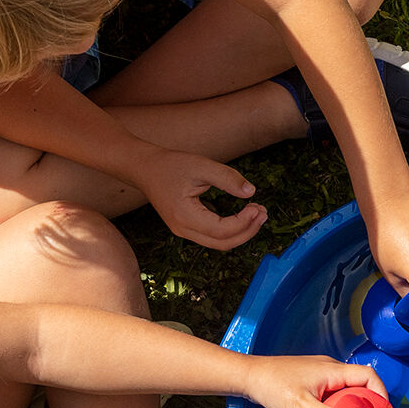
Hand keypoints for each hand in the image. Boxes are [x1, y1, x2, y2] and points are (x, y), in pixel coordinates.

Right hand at [136, 148, 266, 249]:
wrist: (144, 168)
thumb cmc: (170, 164)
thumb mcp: (201, 165)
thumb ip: (227, 178)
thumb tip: (251, 192)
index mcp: (185, 216)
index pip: (222, 230)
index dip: (244, 222)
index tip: (257, 206)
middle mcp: (183, 229)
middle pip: (223, 243)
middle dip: (247, 231)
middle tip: (263, 213)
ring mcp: (184, 231)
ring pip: (219, 243)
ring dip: (241, 232)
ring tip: (257, 213)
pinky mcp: (187, 228)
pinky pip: (213, 237)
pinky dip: (231, 229)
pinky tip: (244, 215)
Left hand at [242, 355, 386, 407]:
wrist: (248, 376)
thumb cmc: (273, 387)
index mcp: (334, 370)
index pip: (369, 376)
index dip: (381, 393)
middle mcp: (331, 369)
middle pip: (360, 385)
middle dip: (365, 406)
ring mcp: (321, 374)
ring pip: (345, 392)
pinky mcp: (311, 381)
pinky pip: (331, 395)